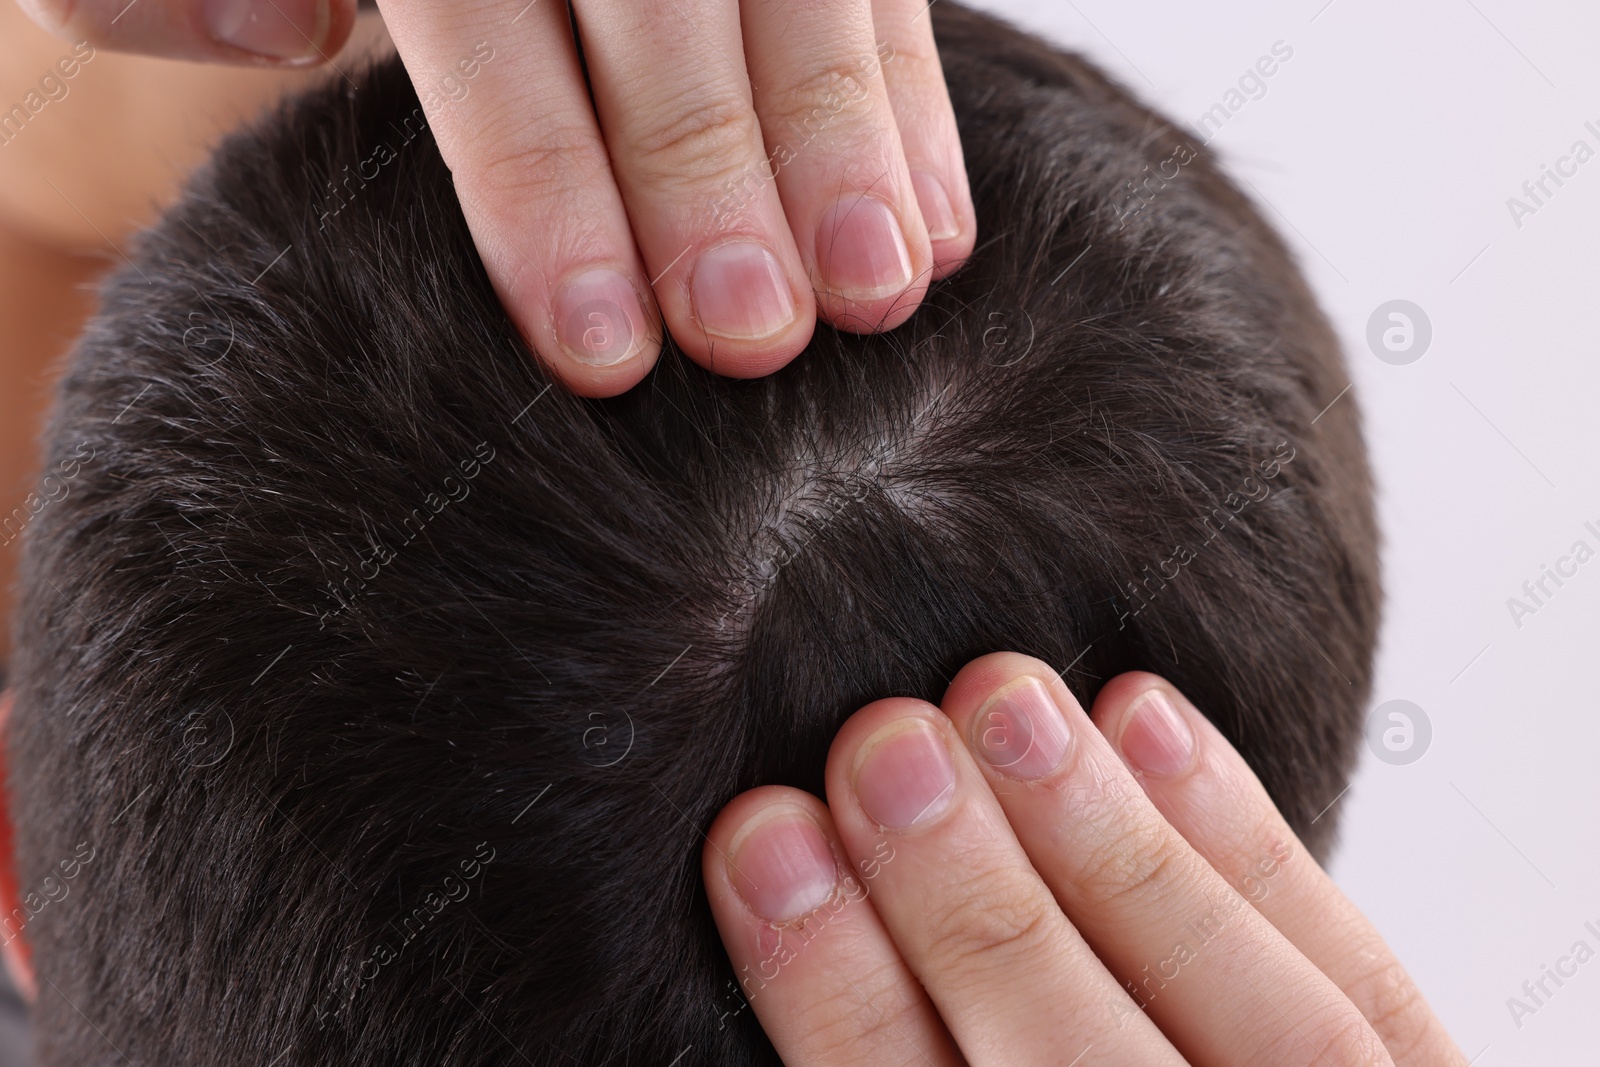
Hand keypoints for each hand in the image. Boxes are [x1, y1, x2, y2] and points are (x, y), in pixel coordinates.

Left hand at [17, 0, 973, 396]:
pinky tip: (937, 228)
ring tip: (881, 293)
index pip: (487, 24)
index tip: (606, 356)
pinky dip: (914, 103)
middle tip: (757, 341)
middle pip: (664, 0)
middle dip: (711, 172)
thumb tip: (275, 29)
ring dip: (850, 138)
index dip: (545, 189)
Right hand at [704, 652, 1466, 1064]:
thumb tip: (790, 879)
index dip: (839, 999)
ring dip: (1121, 850)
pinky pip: (1364, 986)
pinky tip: (1146, 714)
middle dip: (978, 907)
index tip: (761, 842)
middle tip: (884, 746)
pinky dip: (1252, 842)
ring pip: (1270, 1032)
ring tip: (1004, 697)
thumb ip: (890, 1049)